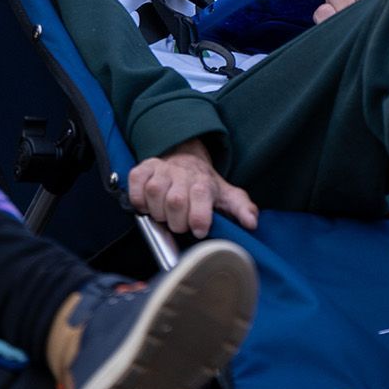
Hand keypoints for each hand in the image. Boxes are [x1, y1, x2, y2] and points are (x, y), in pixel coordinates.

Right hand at [128, 138, 257, 238]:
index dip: (199, 217)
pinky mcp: (144, 168)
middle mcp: (182, 174)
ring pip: (154, 192)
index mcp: (203, 182)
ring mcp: (162, 170)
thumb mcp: (226, 195)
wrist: (185, 159)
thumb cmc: (203, 185)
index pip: (201, 196)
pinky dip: (138, 198)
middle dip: (177, 221)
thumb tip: (252, 222)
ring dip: (157, 211)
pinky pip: (136, 183)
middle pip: (175, 200)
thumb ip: (241, 208)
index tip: (199, 230)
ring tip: (165, 214)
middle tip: (180, 224)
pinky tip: (148, 204)